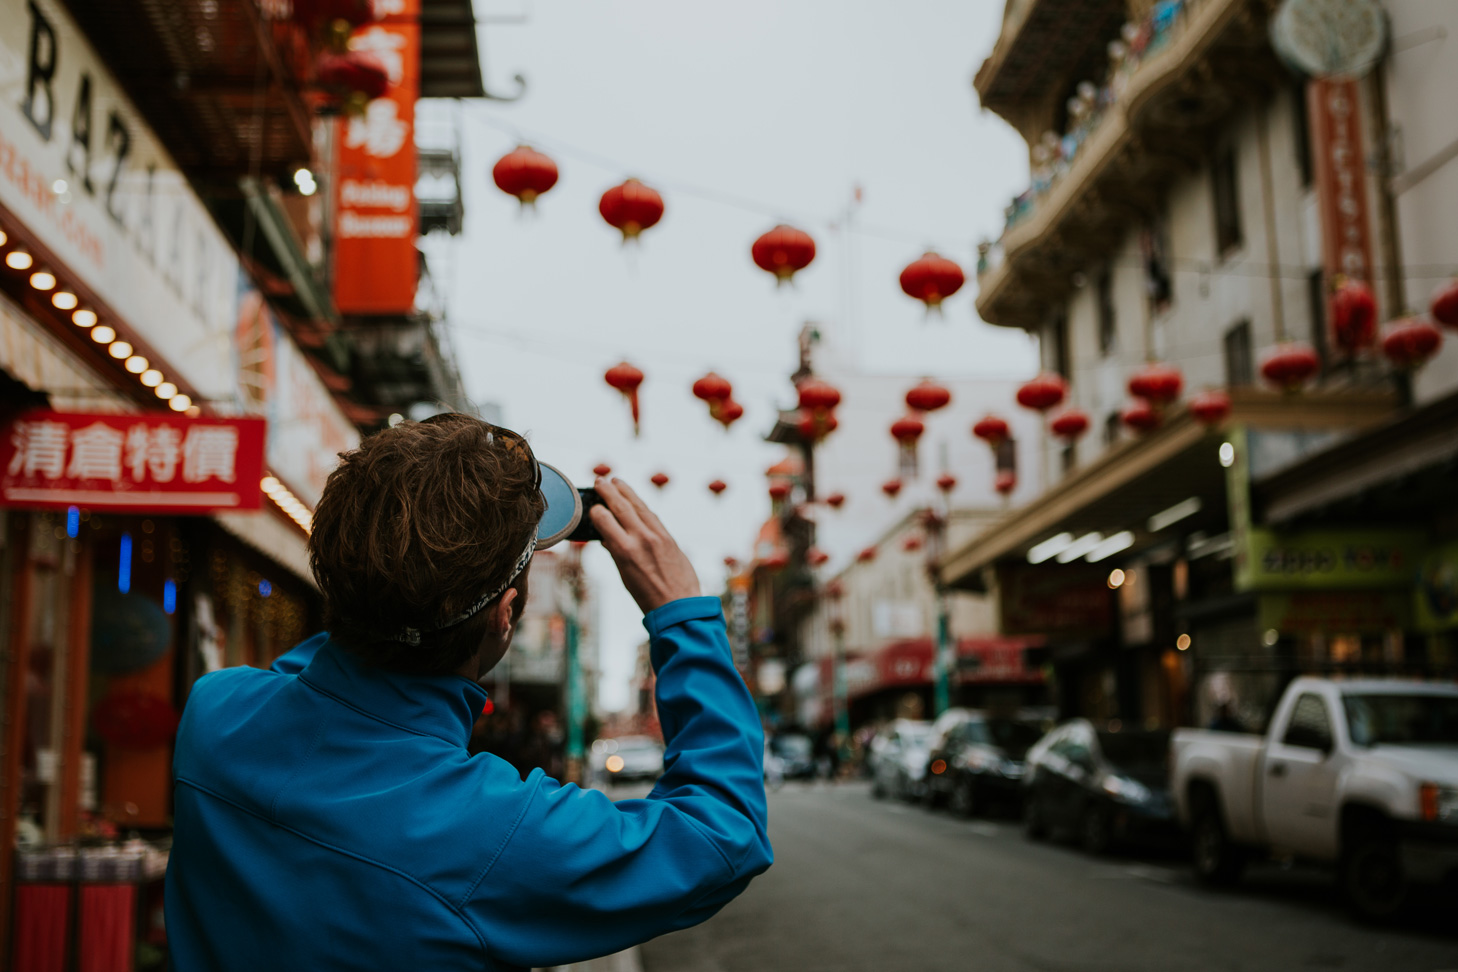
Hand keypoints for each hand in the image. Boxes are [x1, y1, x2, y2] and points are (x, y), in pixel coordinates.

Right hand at [590, 477, 700, 613]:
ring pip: (639, 506)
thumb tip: (607, 537)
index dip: (596, 511)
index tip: (592, 507)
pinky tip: (635, 500)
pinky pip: (652, 515)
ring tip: (617, 481)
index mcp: (624, 551)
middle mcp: (641, 538)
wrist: (679, 605)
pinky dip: (642, 506)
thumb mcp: (624, 575)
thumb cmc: (647, 596)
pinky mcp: (669, 537)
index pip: (604, 519)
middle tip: (600, 480)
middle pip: (621, 506)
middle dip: (609, 491)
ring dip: (627, 491)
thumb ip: (616, 552)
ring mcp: (657, 535)